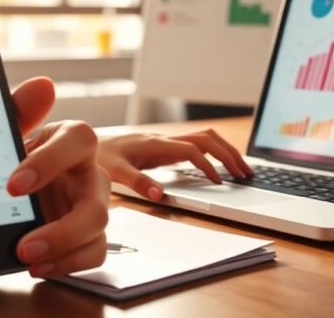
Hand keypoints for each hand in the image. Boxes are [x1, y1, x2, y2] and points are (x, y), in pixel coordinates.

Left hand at [0, 77, 110, 277]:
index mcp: (10, 128)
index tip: (23, 133)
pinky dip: (73, 260)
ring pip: (100, 205)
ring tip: (25, 252)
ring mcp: (74, 195)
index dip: (33, 105)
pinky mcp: (81, 233)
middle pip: (86, 141)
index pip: (35, 103)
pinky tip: (37, 267)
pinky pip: (97, 245)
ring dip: (67, 230)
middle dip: (53, 165)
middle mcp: (53, 156)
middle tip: (12, 192)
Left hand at [97, 129, 253, 200]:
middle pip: (207, 139)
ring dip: (225, 150)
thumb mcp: (114, 172)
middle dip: (229, 154)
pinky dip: (213, 153)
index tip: (220, 183)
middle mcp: (164, 139)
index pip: (193, 150)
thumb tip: (159, 194)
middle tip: (246, 173)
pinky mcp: (163, 147)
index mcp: (156, 144)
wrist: (86, 145)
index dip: (209, 166)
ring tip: (241, 169)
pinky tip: (217, 168)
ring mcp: (165, 142)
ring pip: (205, 138)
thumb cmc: (99, 157)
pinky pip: (195, 145)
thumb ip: (137, 181)